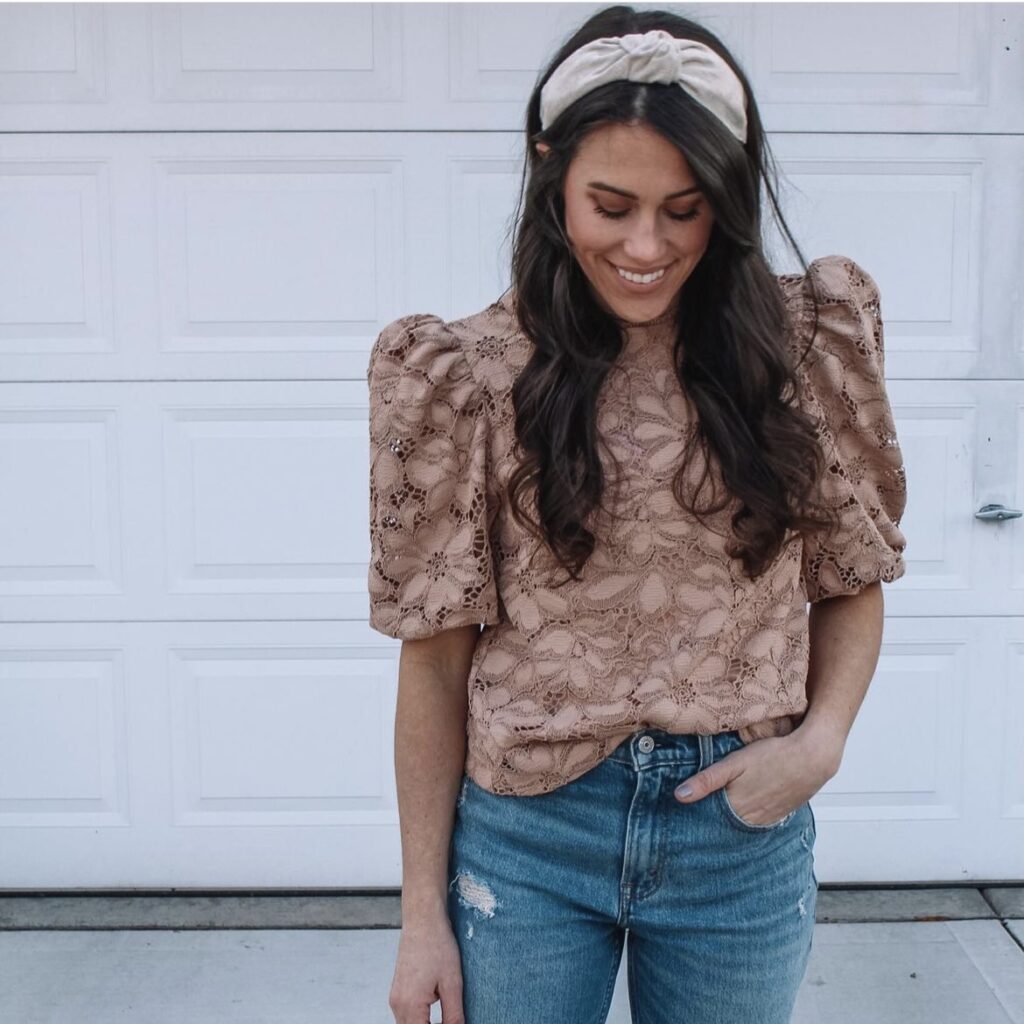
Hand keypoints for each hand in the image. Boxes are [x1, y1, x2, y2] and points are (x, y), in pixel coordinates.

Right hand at [388, 913, 463, 1023]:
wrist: (423, 918)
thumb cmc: (438, 946)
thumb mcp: (452, 983)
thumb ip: (454, 1016)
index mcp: (410, 1005)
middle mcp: (397, 1004)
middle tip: (451, 1021)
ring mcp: (395, 997)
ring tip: (446, 1019)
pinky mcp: (398, 989)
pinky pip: (406, 1015)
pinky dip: (420, 1019)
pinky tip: (436, 1010)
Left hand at [673, 727, 839, 825]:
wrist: (813, 757)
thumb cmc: (773, 755)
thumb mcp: (735, 762)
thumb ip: (707, 779)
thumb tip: (680, 795)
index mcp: (737, 808)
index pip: (709, 822)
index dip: (695, 820)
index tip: (682, 820)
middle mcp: (751, 820)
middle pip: (724, 827)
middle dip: (710, 823)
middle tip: (694, 819)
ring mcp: (767, 820)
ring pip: (741, 826)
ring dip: (728, 823)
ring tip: (715, 816)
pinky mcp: (779, 815)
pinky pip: (757, 824)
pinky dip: (746, 820)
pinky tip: (741, 812)